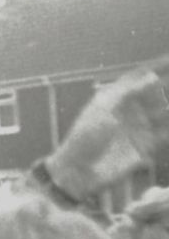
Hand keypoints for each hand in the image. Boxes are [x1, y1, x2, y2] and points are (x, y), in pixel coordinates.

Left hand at [45, 60, 168, 198]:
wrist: (79, 171)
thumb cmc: (84, 138)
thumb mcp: (103, 111)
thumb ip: (126, 93)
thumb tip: (151, 76)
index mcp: (114, 98)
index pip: (138, 77)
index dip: (155, 67)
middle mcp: (128, 110)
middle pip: (155, 93)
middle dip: (168, 85)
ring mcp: (138, 128)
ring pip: (164, 112)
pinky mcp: (145, 146)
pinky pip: (165, 134)